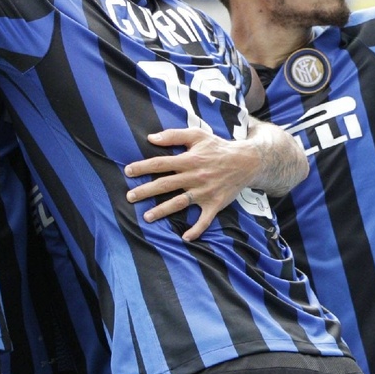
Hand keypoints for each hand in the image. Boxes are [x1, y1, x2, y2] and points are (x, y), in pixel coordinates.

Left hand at [124, 128, 261, 241]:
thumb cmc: (218, 147)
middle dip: (146, 191)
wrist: (246, 161)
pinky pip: (205, 220)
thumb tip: (151, 138)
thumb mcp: (197, 135)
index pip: (161, 163)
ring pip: (180, 203)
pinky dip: (196, 229)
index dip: (143, 167)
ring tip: (146, 217)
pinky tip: (185, 237)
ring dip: (162, 211)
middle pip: (166, 184)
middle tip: (130, 197)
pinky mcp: (215, 204)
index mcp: (189, 160)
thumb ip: (174, 135)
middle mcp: (195, 176)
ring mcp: (205, 192)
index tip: (128, 171)